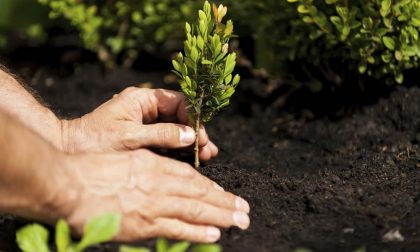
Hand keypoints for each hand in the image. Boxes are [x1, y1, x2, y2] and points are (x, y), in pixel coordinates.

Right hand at [60, 149, 249, 242]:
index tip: (223, 193)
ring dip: (221, 216)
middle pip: (200, 193)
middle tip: (244, 210)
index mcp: (153, 164)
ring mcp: (154, 204)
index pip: (190, 176)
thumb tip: (162, 177)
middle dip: (225, 202)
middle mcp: (159, 183)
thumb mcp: (124, 157)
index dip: (209, 186)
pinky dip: (197, 231)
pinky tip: (214, 234)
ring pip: (196, 210)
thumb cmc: (91, 169)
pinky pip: (177, 228)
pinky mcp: (144, 224)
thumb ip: (146, 167)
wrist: (68, 185)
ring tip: (240, 221)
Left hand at [61, 88, 217, 160]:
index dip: (193, 117)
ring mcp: (145, 123)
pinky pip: (166, 140)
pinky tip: (192, 157)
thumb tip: (191, 135)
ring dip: (190, 141)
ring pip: (175, 128)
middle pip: (180, 116)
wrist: (69, 151)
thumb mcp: (130, 137)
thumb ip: (162, 135)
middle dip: (194, 132)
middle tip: (207, 150)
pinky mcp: (143, 137)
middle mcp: (146, 108)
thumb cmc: (94, 140)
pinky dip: (179, 149)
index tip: (200, 136)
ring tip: (206, 156)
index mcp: (142, 99)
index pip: (177, 102)